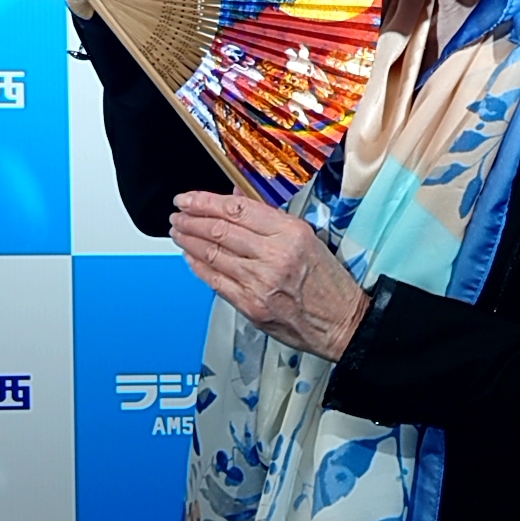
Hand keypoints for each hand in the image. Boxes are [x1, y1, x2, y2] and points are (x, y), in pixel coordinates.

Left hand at [170, 191, 370, 361]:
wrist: (342, 321)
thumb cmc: (328, 282)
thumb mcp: (307, 238)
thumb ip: (270, 220)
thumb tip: (236, 202)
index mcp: (290, 232)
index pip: (237, 209)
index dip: (205, 201)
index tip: (189, 199)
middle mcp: (274, 255)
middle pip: (220, 230)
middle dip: (191, 220)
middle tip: (177, 215)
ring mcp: (260, 282)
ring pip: (213, 254)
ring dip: (189, 241)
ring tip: (179, 233)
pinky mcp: (251, 305)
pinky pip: (216, 281)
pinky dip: (199, 267)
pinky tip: (190, 258)